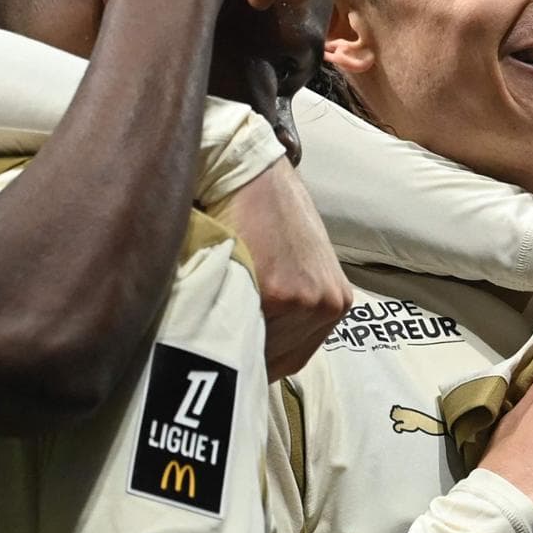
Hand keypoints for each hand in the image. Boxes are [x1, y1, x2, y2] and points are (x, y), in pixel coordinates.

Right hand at [212, 156, 353, 378]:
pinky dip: (216, 321)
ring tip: (200, 322)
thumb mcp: (293, 267)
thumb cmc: (265, 215)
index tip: (222, 356)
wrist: (249, 173)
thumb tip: (247, 355)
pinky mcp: (278, 292)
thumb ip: (284, 309)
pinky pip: (239, 326)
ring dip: (226, 338)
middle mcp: (327, 305)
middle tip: (205, 345)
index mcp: (334, 302)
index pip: (288, 358)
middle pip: (272, 357)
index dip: (251, 359)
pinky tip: (198, 309)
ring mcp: (306, 301)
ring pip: (254, 346)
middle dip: (238, 351)